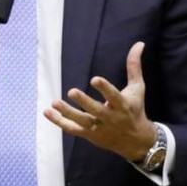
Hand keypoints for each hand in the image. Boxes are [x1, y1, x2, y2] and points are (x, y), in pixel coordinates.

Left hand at [43, 41, 157, 160]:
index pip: (114, 96)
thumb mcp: (137, 88)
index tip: (95, 79)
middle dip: (84, 102)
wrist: (136, 141)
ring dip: (68, 113)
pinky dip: (59, 122)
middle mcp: (111, 118)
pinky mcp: (90, 135)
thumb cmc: (135, 109)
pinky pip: (72, 129)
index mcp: (123, 105)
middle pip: (96, 111)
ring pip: (82, 122)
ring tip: (54, 102)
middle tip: (72, 91)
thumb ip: (134, 66)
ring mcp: (99, 128)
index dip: (105, 88)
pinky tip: (47, 111)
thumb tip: (139, 43)